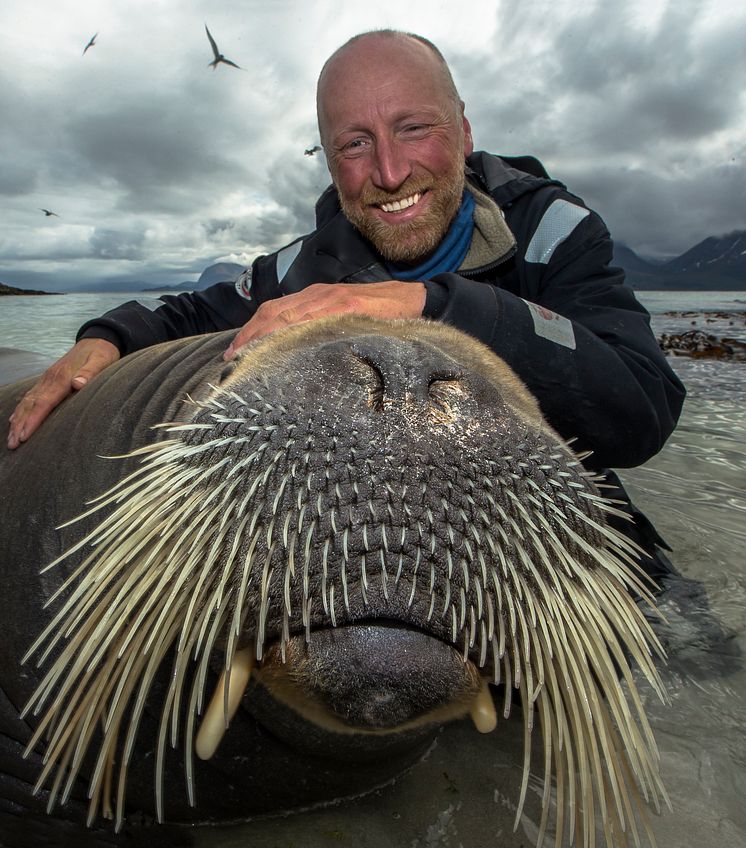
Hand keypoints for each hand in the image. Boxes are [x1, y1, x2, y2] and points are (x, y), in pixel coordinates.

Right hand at [7, 338, 119, 448]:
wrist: (98, 339)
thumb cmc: (102, 353)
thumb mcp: (102, 361)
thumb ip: (91, 372)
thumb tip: (78, 383)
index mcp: (62, 377)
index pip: (44, 402)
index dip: (34, 419)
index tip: (25, 435)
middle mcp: (50, 378)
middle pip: (31, 405)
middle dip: (20, 425)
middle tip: (13, 444)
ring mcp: (47, 379)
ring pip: (27, 402)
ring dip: (17, 420)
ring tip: (11, 438)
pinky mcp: (48, 379)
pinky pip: (30, 396)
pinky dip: (20, 409)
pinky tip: (14, 419)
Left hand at [223, 281, 425, 358]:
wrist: (415, 299)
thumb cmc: (380, 314)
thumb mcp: (345, 318)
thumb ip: (323, 329)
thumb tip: (299, 355)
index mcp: (315, 298)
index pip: (274, 311)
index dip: (251, 330)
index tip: (234, 351)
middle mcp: (317, 295)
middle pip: (273, 313)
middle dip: (249, 335)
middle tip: (231, 358)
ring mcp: (331, 299)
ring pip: (287, 316)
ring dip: (263, 336)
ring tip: (246, 356)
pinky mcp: (348, 306)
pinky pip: (314, 319)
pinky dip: (293, 332)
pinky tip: (281, 346)